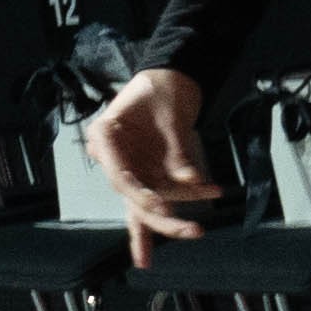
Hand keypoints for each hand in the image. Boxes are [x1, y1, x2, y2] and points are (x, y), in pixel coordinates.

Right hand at [84, 64, 220, 249]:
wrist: (173, 79)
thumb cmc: (163, 89)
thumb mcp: (171, 116)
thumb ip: (177, 149)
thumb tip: (190, 180)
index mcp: (106, 137)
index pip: (120, 176)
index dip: (142, 195)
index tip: (166, 208)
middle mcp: (114, 157)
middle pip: (132, 197)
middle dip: (160, 219)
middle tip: (189, 231)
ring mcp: (132, 166)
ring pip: (146, 202)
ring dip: (177, 213)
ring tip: (204, 214)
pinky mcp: (150, 171)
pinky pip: (163, 193)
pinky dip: (183, 200)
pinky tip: (203, 198)